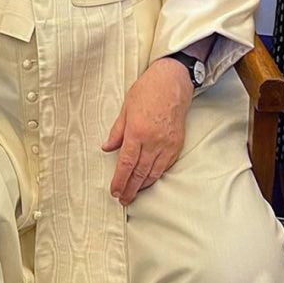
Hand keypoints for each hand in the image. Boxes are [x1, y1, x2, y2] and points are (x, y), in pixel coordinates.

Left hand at [102, 57, 192, 204]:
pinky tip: (149, 179)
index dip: (119, 180)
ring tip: (134, 193)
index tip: (115, 191)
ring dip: (142, 185)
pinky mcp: (177, 144)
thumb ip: (116, 131)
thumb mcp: (125, 108)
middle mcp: (153, 141)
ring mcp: (167, 144)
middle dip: (130, 188)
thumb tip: (106, 148)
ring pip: (154, 172)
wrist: (172, 83)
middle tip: (123, 199)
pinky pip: (165, 165)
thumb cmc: (147, 91)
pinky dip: (156, 175)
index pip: (126, 163)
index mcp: (137, 132)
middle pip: (139, 172)